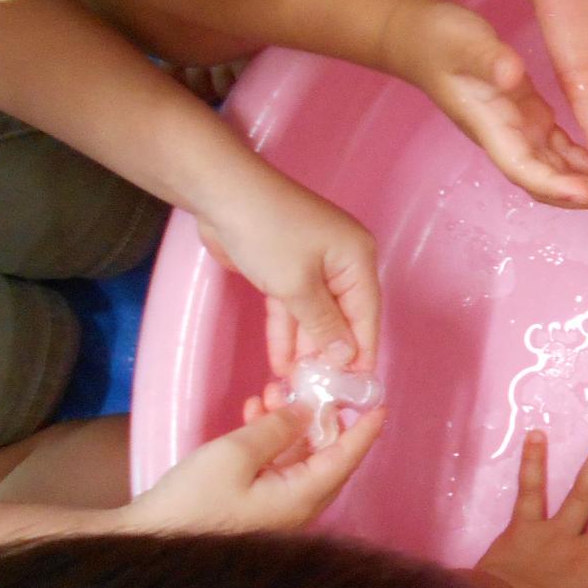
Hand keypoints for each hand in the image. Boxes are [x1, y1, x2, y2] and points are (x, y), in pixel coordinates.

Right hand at [123, 403, 384, 532]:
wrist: (147, 546)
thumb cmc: (191, 503)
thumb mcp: (233, 456)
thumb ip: (275, 430)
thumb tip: (307, 412)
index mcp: (303, 497)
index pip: (346, 458)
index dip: (363, 429)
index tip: (379, 404)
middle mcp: (298, 508)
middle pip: (325, 457)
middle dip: (319, 419)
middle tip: (310, 386)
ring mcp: (276, 512)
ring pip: (298, 461)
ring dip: (289, 426)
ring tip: (272, 393)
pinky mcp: (254, 511)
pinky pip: (275, 471)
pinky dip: (269, 444)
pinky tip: (252, 416)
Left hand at [196, 172, 380, 377]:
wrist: (220, 194)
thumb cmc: (268, 233)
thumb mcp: (297, 284)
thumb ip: (323, 325)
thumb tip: (347, 356)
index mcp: (357, 260)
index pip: (366, 315)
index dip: (361, 352)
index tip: (357, 389)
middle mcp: (341, 264)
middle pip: (341, 318)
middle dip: (329, 355)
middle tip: (320, 393)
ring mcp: (311, 266)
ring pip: (314, 316)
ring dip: (304, 349)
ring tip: (297, 386)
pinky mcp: (284, 269)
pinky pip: (291, 308)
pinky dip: (286, 332)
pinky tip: (281, 362)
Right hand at [395, 0, 587, 208]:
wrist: (420, 36)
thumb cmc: (437, 39)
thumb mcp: (463, 43)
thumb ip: (487, 59)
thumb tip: (511, 75)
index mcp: (490, 127)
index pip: (524, 169)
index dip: (555, 186)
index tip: (586, 193)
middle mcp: (506, 138)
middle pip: (546, 181)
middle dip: (584, 194)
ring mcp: (519, 130)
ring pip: (557, 170)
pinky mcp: (530, 116)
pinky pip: (561, 148)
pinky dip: (585, 160)